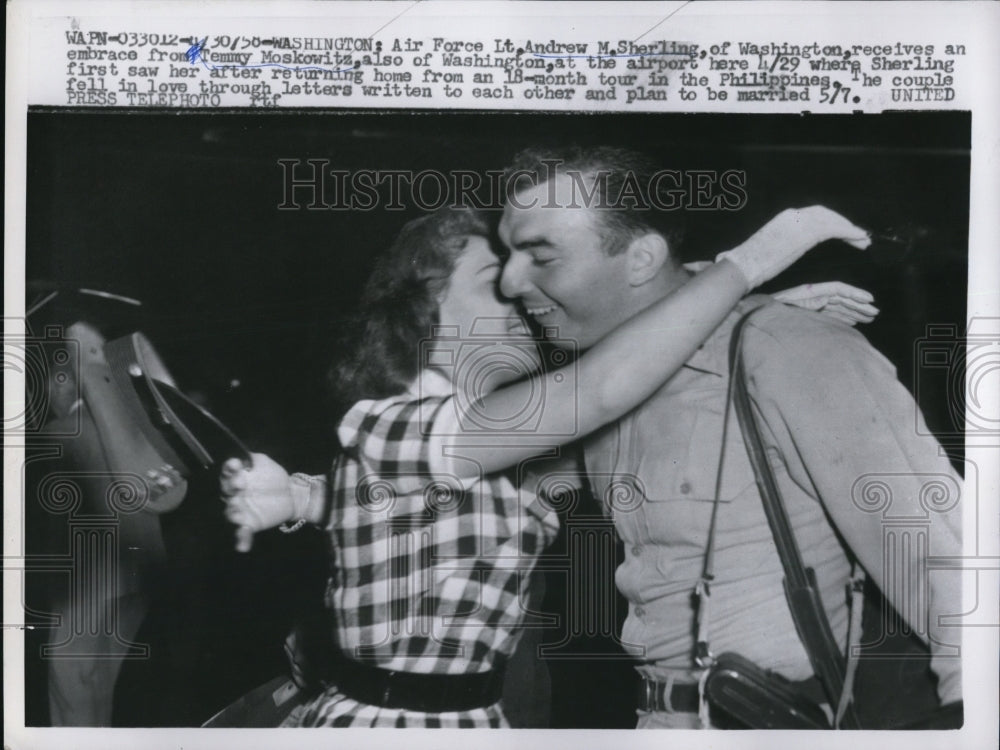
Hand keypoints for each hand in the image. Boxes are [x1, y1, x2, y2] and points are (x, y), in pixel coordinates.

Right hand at [220, 453, 293, 551]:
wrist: (290, 494)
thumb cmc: (272, 476)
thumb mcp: (264, 462)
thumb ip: (254, 459)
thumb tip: (244, 457)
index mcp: (237, 477)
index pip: (227, 472)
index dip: (229, 468)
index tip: (235, 465)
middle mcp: (235, 494)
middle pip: (226, 492)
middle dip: (231, 488)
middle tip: (240, 485)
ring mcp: (241, 510)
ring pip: (231, 513)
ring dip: (233, 513)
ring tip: (237, 514)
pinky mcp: (250, 524)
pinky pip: (243, 533)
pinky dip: (242, 540)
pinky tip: (242, 547)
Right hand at [717, 206, 871, 288]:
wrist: (742, 268)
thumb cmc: (748, 266)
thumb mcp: (766, 250)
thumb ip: (777, 246)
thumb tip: (772, 251)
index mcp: (785, 218)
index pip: (815, 215)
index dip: (833, 222)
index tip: (844, 233)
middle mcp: (793, 215)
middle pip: (827, 214)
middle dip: (844, 224)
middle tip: (859, 237)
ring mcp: (800, 222)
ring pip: (833, 221)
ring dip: (851, 230)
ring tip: (863, 241)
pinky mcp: (806, 233)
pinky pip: (835, 229)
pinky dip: (850, 233)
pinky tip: (860, 239)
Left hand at [773, 282, 879, 325]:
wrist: (757, 317)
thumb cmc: (769, 311)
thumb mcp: (785, 305)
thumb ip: (803, 302)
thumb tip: (820, 302)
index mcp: (810, 292)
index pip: (837, 289)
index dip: (854, 293)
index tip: (870, 300)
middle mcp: (813, 298)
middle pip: (841, 299)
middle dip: (859, 305)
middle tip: (875, 313)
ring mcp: (812, 306)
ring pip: (838, 307)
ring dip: (854, 312)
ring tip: (870, 318)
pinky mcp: (809, 315)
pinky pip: (830, 315)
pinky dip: (843, 318)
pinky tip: (853, 322)